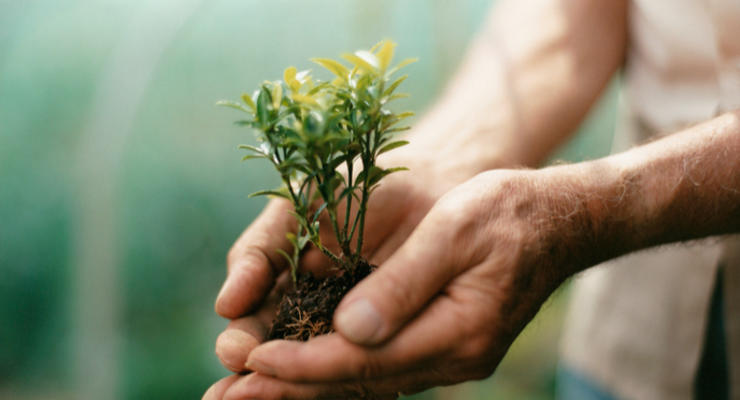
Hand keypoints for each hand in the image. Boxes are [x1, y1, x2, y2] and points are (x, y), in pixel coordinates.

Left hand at [212, 167, 600, 398]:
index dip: (304, 362)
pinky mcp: (442, 344)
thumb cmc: (507, 212)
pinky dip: (333, 370)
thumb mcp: (455, 231)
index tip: (252, 360)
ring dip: (304, 385)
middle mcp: (452, 356)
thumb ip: (403, 282)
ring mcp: (449, 356)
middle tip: (225, 395)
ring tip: (247, 391)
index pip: (364, 359)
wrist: (557, 221)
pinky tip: (299, 368)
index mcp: (457, 331)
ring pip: (364, 381)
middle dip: (289, 388)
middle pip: (357, 382)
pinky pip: (378, 368)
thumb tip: (348, 331)